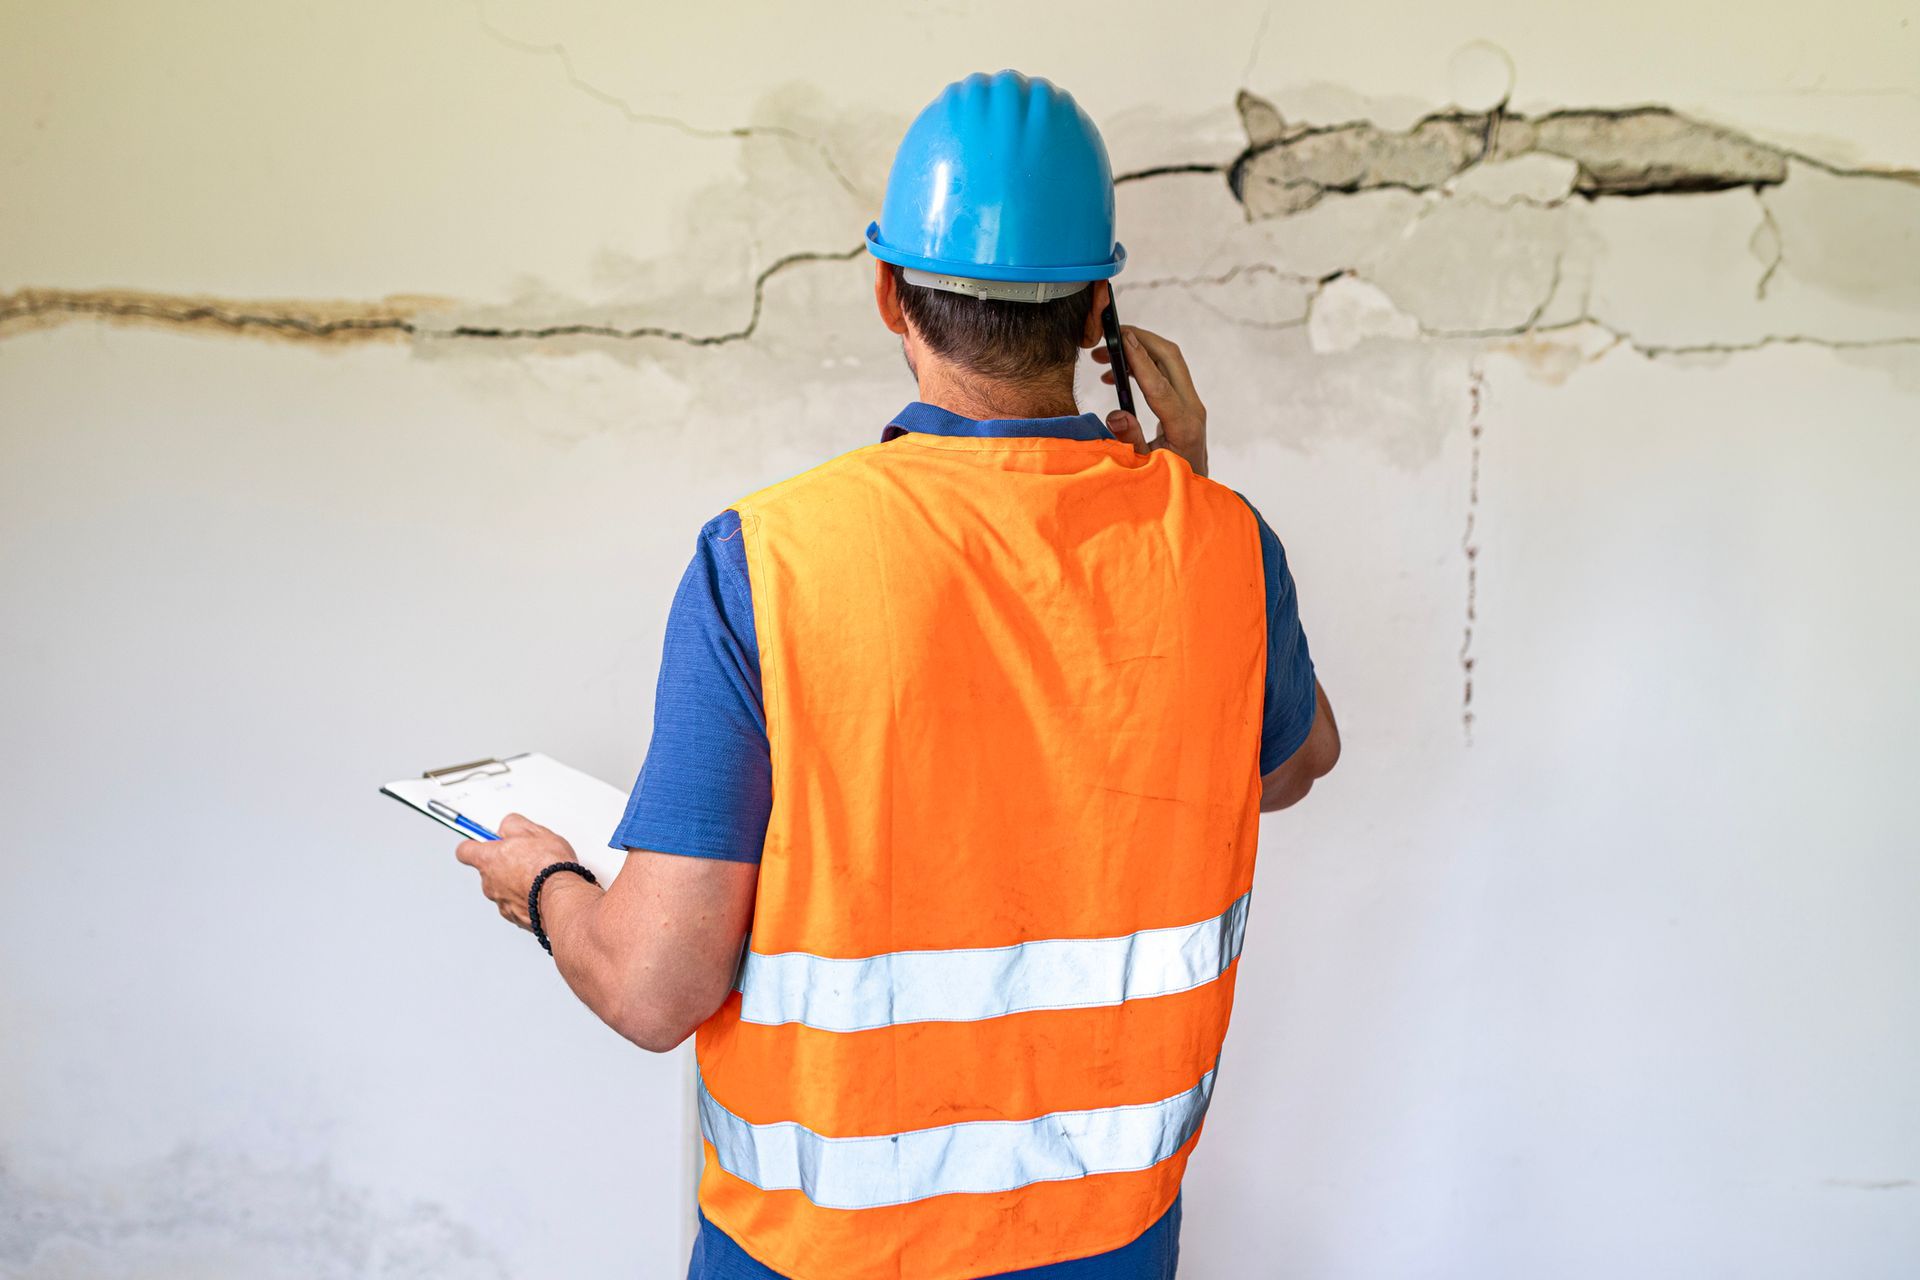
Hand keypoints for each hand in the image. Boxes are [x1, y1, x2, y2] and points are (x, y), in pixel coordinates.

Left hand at [455, 813, 579, 930]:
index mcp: (488, 860)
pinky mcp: (515, 917)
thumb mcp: (532, 831)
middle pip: (488, 870)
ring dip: (517, 882)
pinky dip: (527, 897)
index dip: (475, 843)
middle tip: (525, 856)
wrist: (560, 896)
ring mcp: (501, 902)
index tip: (485, 839)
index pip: (465, 850)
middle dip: (504, 863)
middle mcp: (489, 883)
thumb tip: (508, 826)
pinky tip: (542, 890)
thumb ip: (512, 825)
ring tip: (539, 875)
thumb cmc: (546, 866)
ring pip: (504, 888)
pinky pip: (517, 903)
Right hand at [1091, 324, 1208, 477]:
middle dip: (1141, 340)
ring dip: (1139, 350)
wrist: (1192, 488)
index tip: (1122, 338)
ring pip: (1169, 361)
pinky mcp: (1185, 402)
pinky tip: (1116, 374)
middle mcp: (1192, 409)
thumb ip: (1131, 441)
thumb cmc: (1167, 482)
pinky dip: (1142, 365)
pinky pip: (1166, 372)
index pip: (1159, 385)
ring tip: (1103, 357)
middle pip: (1171, 358)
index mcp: (1184, 426)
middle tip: (1111, 334)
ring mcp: (1191, 403)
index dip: (1139, 360)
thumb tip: (1115, 414)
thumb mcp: (1144, 467)